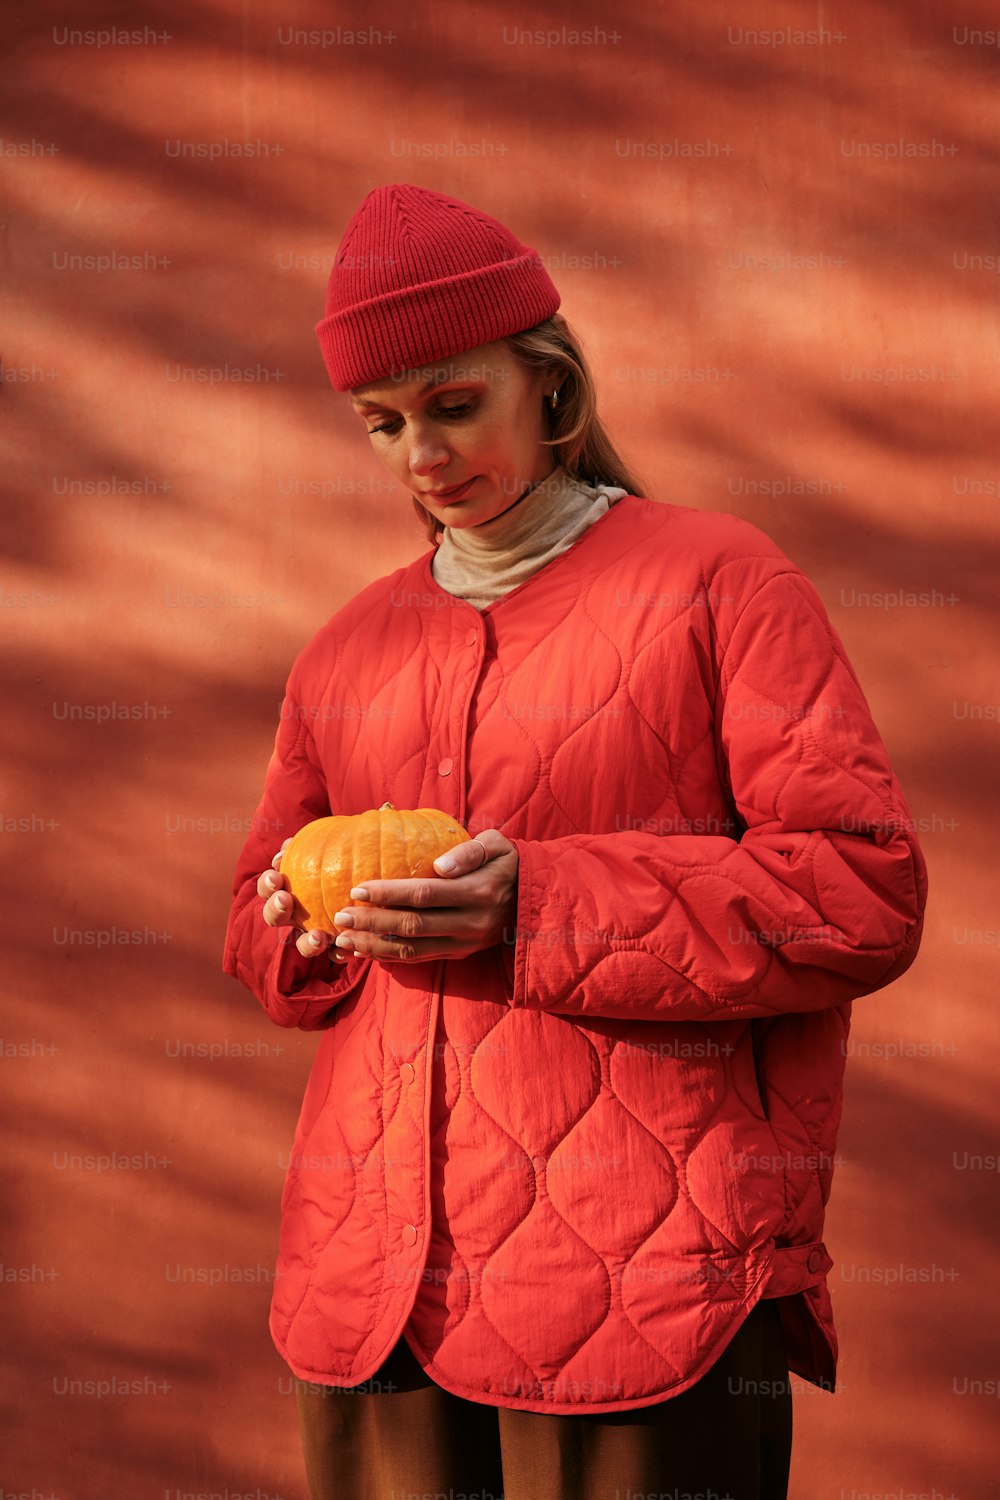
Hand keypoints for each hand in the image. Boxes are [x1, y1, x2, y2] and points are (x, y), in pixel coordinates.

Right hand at [257, 839, 345, 961]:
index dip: (267, 884)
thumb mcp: (333, 841)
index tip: (276, 876)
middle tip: (284, 900)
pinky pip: (333, 954)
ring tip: (318, 937)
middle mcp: (297, 914)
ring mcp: (315, 932)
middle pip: (275, 917)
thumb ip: (311, 842)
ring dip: (307, 943)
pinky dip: (336, 953)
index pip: (269, 887)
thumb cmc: (347, 854)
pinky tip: (345, 949)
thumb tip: (288, 844)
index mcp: (290, 889)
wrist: (377, 875)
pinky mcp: (338, 945)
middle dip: (275, 910)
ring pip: (302, 944)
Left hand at [329, 829, 518, 963]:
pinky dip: (391, 957)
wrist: (534, 898)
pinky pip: (421, 958)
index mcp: (476, 893)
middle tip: (339, 917)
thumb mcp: (497, 846)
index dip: (388, 894)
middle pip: (412, 926)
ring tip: (344, 941)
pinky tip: (367, 951)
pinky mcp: (460, 954)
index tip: (357, 889)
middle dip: (372, 922)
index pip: (423, 895)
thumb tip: (439, 865)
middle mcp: (470, 923)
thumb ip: (469, 852)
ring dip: (375, 946)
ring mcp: (464, 943)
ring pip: (412, 950)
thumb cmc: (508, 863)